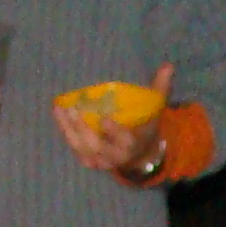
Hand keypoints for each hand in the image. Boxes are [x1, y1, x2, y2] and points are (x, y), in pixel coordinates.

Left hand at [55, 61, 175, 176]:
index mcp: (134, 144)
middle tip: (72, 110)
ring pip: (82, 148)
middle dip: (83, 129)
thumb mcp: (155, 110)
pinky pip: (75, 149)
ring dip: (69, 130)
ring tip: (59, 109)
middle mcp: (116, 156)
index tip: (104, 119)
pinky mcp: (89, 161)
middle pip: (97, 146)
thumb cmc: (145, 128)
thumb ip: (160, 88)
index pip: (125, 140)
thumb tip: (167, 66)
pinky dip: (66, 133)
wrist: (139, 157)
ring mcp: (101, 160)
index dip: (115, 132)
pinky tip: (58, 115)